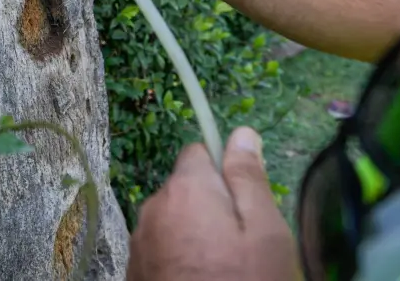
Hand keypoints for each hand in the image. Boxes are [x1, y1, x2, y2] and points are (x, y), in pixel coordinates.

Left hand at [127, 128, 297, 280]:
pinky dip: (181, 262)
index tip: (247, 206)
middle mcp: (152, 209)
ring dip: (197, 238)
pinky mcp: (135, 273)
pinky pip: (162, 252)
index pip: (199, 152)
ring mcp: (139, 244)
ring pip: (175, 223)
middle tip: (244, 248)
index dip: (227, 173)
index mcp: (185, 190)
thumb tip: (241, 132)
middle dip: (213, 209)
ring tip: (226, 272)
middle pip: (186, 190)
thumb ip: (248, 179)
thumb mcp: (264, 233)